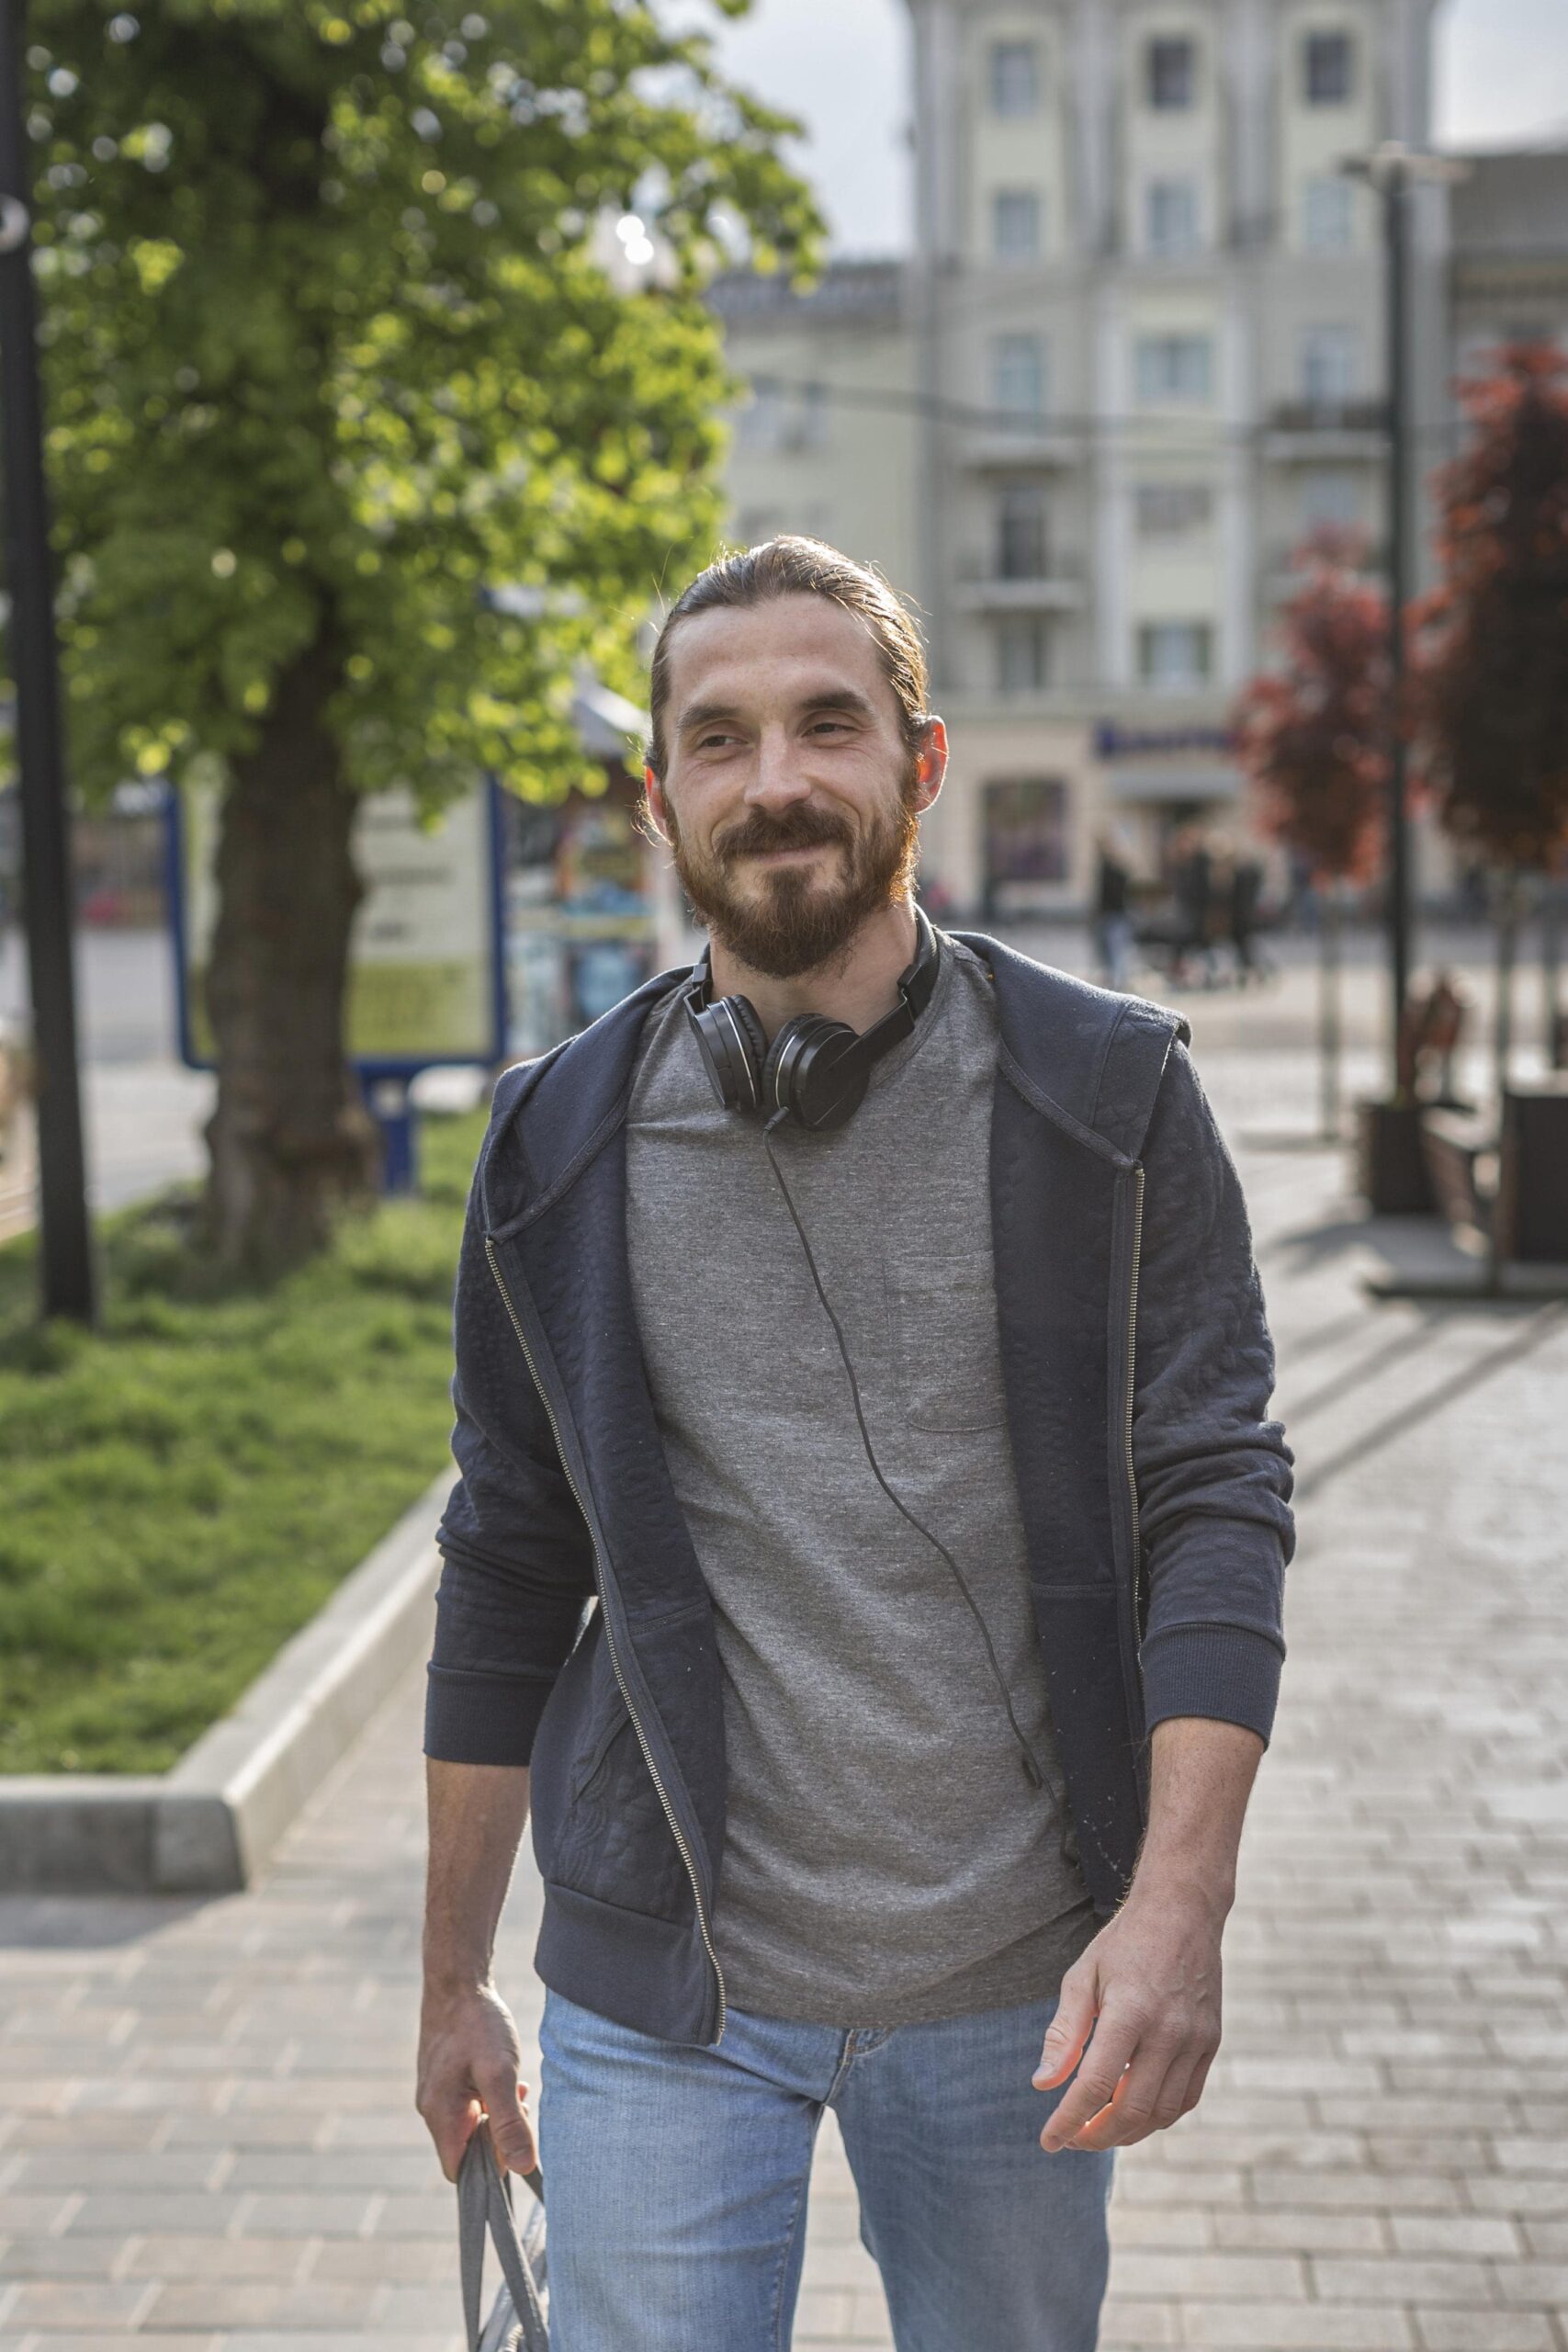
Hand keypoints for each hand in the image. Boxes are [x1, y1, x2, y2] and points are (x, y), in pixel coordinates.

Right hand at [416, 1980, 536, 2182]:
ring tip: (517, 2087)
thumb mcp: (500, 2073)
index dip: (489, 2168)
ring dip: (498, 2114)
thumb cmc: (477, 2024)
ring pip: (471, 2124)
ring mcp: (436, 2092)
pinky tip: (507, 2078)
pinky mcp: (444, 2078)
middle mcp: (432, 2108)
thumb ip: (510, 2122)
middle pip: (467, 2148)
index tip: (515, 2141)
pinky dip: (490, 2098)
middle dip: (498, 2136)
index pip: (459, 2170)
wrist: (458, 1981)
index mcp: (440, 2114)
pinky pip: (468, 2104)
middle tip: (521, 2105)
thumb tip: (523, 2168)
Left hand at [1032, 1880, 1223, 2152]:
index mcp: (1130, 2011)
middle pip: (1131, 2110)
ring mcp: (1196, 2040)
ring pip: (1161, 2113)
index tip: (1048, 2141)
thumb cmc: (1124, 1944)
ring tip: (1098, 2127)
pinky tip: (1133, 2112)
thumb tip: (1042, 2084)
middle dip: (1097, 2136)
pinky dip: (1158, 2116)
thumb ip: (1064, 2033)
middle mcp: (1168, 2031)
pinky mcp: (1211, 2043)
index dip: (1068, 2120)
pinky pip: (1186, 2099)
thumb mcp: (1082, 1977)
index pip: (1095, 2084)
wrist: (1183, 1912)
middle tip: (1072, 2137)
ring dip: (1127, 2132)